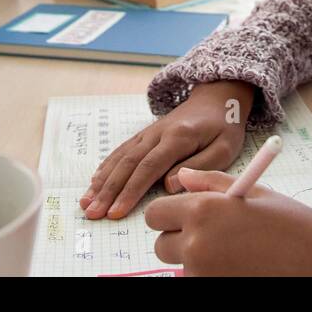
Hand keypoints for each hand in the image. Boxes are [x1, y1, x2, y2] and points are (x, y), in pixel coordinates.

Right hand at [81, 80, 254, 219]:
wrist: (216, 98)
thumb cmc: (223, 127)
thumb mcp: (224, 148)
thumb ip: (199, 167)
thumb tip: (168, 185)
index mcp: (178, 137)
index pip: (149, 167)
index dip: (131, 191)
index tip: (117, 212)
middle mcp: (157, 133)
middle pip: (128, 164)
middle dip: (108, 191)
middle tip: (93, 214)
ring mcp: (148, 133)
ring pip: (120, 158)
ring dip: (101, 182)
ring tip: (86, 203)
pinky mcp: (144, 135)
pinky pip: (121, 151)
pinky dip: (106, 167)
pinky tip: (94, 182)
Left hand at [145, 168, 311, 275]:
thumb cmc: (292, 223)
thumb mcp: (252, 192)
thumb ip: (211, 182)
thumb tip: (183, 177)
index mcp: (203, 210)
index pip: (155, 214)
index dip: (169, 214)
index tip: (185, 215)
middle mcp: (196, 243)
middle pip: (160, 245)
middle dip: (178, 240)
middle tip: (212, 235)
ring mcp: (203, 273)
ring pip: (180, 267)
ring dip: (196, 260)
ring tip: (234, 250)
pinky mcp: (213, 289)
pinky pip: (199, 280)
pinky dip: (211, 274)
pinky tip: (240, 265)